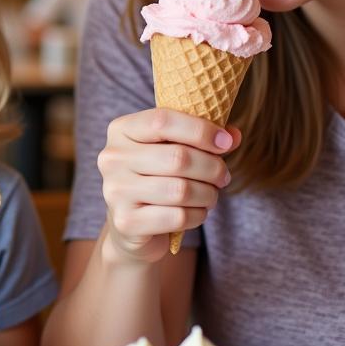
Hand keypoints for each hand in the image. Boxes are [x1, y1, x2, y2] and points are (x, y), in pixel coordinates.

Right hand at [97, 108, 240, 262]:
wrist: (131, 224)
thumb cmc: (156, 177)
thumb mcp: (174, 149)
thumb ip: (201, 138)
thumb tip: (233, 136)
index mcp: (121, 130)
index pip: (162, 121)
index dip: (200, 130)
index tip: (225, 142)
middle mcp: (111, 158)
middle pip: (178, 157)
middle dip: (212, 168)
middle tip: (223, 176)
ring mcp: (115, 191)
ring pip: (181, 190)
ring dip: (208, 194)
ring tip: (210, 195)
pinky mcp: (126, 222)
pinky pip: (177, 216)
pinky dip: (197, 216)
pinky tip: (195, 213)